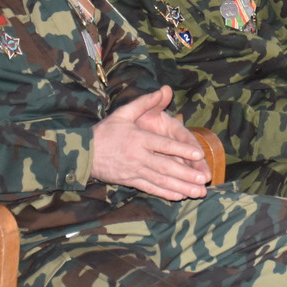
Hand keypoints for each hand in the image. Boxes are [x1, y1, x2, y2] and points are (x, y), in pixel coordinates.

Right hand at [91, 86, 210, 199]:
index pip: (163, 145)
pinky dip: (165, 193)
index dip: (181, 150)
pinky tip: (179, 196)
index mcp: (139, 139)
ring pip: (160, 181)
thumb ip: (145, 102)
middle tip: (203, 180)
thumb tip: (164, 89)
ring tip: (197, 192)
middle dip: (186, 174)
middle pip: (165, 167)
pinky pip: (150, 188)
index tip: (199, 155)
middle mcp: (138, 156)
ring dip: (180, 187)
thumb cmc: (105, 131)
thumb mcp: (123, 113)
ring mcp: (134, 171)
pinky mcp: (130, 181)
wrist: (83, 153)